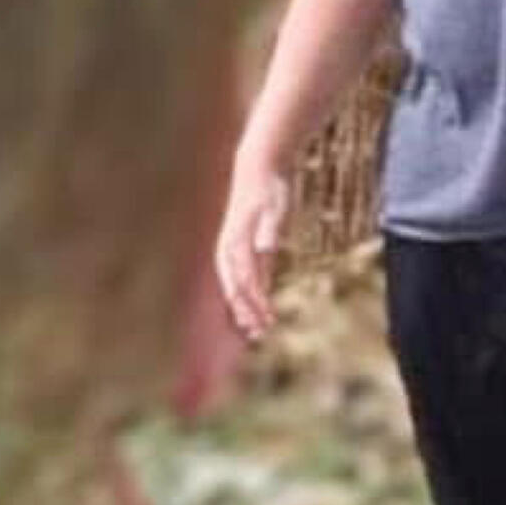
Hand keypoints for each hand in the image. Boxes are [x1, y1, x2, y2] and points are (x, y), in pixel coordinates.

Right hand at [213, 160, 289, 341]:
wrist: (258, 170)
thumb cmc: (268, 189)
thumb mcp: (274, 207)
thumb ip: (269, 229)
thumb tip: (265, 247)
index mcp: (236, 243)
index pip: (244, 281)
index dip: (254, 303)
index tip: (265, 320)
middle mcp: (231, 250)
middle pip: (237, 289)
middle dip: (247, 313)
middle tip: (259, 334)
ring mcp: (237, 250)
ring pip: (239, 287)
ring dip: (247, 309)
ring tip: (257, 331)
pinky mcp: (247, 248)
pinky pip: (248, 277)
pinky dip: (254, 294)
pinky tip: (262, 309)